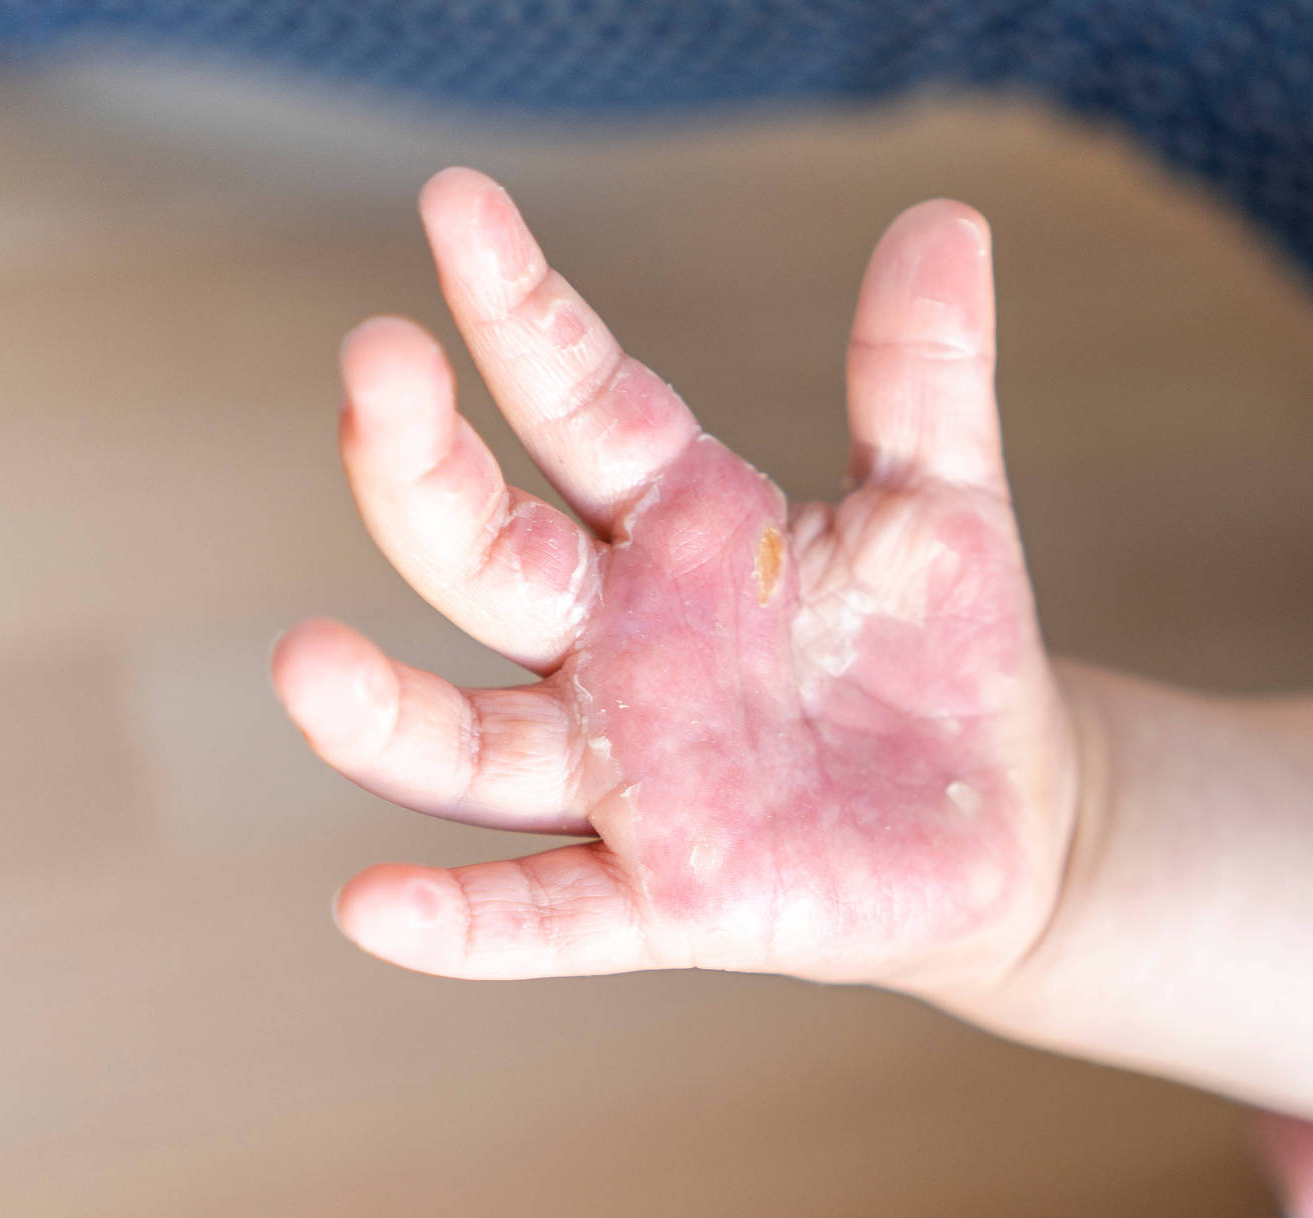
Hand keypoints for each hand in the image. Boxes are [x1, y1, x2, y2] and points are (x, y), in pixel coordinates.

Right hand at [273, 169, 1072, 992]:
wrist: (1005, 826)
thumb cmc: (946, 654)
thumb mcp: (942, 506)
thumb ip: (921, 380)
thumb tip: (948, 216)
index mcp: (675, 526)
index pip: (577, 404)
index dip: (520, 313)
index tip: (457, 205)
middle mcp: (616, 644)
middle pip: (488, 557)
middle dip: (425, 472)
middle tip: (376, 369)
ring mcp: (626, 775)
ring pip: (473, 746)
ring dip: (387, 714)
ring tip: (307, 660)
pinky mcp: (668, 896)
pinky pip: (546, 912)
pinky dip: (464, 918)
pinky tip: (372, 906)